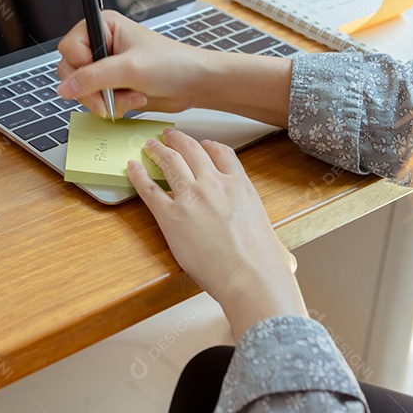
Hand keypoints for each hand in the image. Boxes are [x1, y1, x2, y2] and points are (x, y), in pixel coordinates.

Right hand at [56, 10, 293, 125]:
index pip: (69, 48)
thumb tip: (64, 88)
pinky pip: (96, 99)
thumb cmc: (172, 64)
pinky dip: (112, 105)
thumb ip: (93, 77)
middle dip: (92, 89)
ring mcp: (105, 66)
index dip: (80, 65)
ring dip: (105, 100)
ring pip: (82, 89)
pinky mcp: (112, 84)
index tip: (99, 75)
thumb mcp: (130, 69)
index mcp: (103, 26)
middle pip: (71, 71)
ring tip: (131, 96)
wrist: (194, 84)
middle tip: (109, 98)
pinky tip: (133, 100)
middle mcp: (101, 44)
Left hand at [129, 128, 306, 338]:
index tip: (203, 144)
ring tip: (151, 145)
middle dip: (179, 140)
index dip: (209, 146)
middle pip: (192, 151)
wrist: (249, 276)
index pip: (222, 153)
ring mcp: (191, 197)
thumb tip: (280, 257)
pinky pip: (149, 189)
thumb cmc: (264, 262)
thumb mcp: (270, 233)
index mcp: (240, 185)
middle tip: (169, 136)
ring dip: (158, 150)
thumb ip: (262, 232)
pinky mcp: (170, 216)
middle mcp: (214, 184)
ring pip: (170, 162)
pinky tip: (133, 167)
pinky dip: (139, 175)